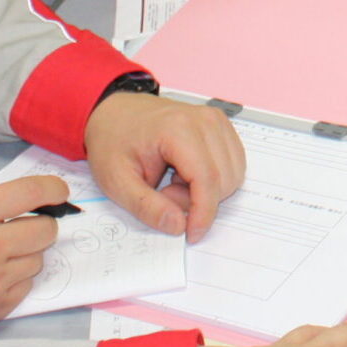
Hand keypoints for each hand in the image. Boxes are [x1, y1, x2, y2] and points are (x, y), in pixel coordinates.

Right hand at [0, 174, 64, 344]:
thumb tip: (5, 202)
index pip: (31, 193)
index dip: (51, 189)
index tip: (56, 192)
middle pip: (46, 230)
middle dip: (39, 224)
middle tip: (22, 226)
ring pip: (37, 260)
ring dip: (24, 255)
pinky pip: (25, 288)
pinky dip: (14, 281)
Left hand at [82, 91, 245, 236]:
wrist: (114, 113)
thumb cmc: (113, 141)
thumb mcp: (116, 181)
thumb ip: (147, 207)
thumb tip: (178, 226)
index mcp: (178, 129)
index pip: (207, 179)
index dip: (204, 213)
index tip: (192, 234)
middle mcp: (205, 120)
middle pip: (223, 179)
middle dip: (197, 200)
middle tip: (163, 194)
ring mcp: (216, 120)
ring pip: (232, 174)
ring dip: (206, 190)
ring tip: (173, 182)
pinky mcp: (221, 126)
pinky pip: (232, 164)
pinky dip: (213, 179)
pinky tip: (186, 174)